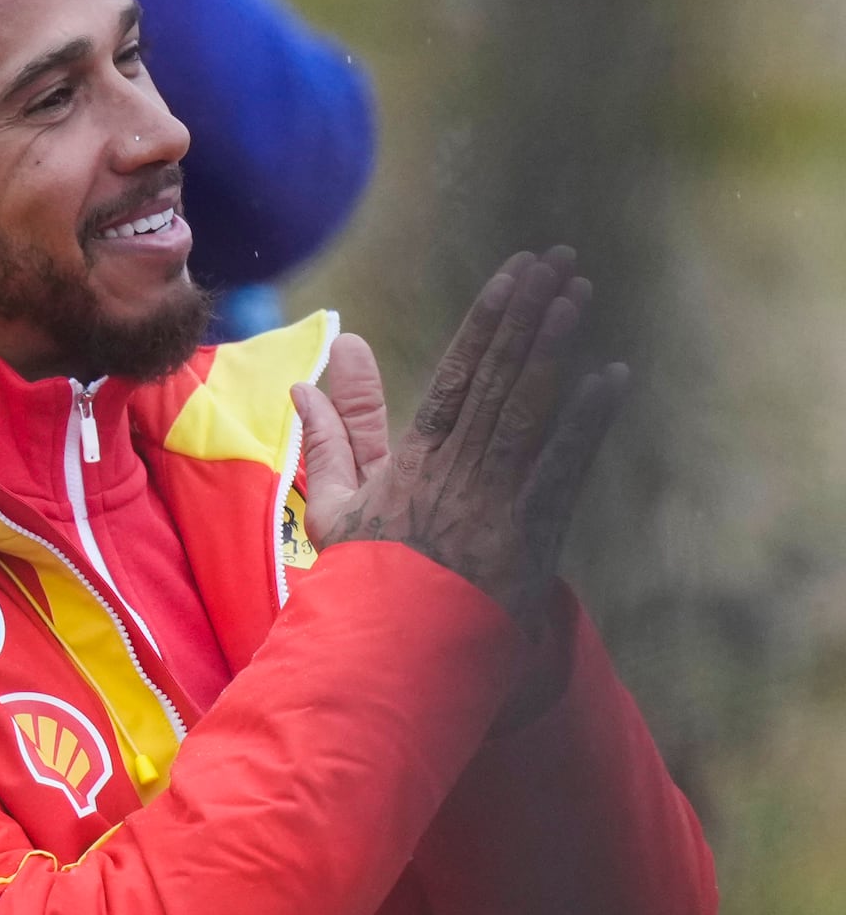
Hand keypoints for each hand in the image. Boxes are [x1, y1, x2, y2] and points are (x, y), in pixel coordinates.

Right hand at [291, 250, 627, 634]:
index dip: (487, 320)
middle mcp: (454, 468)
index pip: (455, 373)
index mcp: (413, 459)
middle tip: (558, 260)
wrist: (388, 654)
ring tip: (578, 294)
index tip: (513, 275)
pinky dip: (587, 422)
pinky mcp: (526, 534)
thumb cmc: (364, 583)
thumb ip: (327, 440)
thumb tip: (303, 383)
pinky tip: (611, 377)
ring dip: (553, 346)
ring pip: (525, 407)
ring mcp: (492, 499)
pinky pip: (561, 467)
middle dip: (529, 313)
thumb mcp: (333, 508)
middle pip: (496, 375)